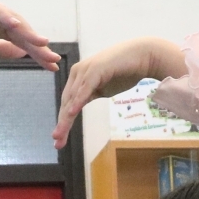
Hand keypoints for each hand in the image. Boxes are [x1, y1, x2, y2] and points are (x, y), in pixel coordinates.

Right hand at [0, 2, 59, 69]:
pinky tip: (16, 25)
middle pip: (22, 31)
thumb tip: (23, 53)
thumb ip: (3, 50)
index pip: (23, 41)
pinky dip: (5, 16)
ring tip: (41, 42)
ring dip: (27, 30)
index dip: (38, 53)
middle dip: (38, 45)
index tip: (52, 66)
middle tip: (53, 57)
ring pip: (12, 19)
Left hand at [53, 37, 186, 147]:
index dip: (63, 122)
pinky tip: (71, 113)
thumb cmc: (124, 72)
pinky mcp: (96, 69)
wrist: (142, 56)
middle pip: (66, 103)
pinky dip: (78, 101)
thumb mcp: (102, 88)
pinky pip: (85, 89)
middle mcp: (78, 73)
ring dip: (66, 118)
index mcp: (78, 78)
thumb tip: (77, 107)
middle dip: (62, 124)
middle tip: (57, 142)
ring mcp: (86, 70)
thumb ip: (89, 96)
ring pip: (73, 98)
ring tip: (60, 134)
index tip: (59, 141)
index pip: (68, 103)